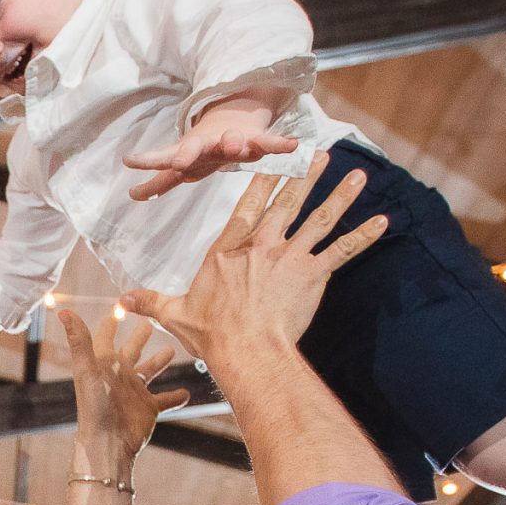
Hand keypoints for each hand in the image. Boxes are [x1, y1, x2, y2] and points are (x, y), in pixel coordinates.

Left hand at [57, 306, 186, 466]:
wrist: (108, 443)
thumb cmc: (95, 406)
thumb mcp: (88, 369)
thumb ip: (80, 340)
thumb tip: (64, 312)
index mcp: (104, 364)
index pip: (106, 337)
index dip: (111, 322)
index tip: (119, 307)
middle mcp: (119, 376)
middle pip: (131, 351)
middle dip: (140, 337)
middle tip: (151, 322)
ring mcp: (134, 392)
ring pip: (150, 372)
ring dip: (159, 361)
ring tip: (172, 350)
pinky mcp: (148, 408)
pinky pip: (165, 399)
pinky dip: (176, 396)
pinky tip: (187, 392)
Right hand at [119, 155, 384, 371]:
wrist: (247, 351)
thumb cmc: (212, 334)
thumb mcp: (175, 314)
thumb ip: (151, 301)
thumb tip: (122, 300)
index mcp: (229, 249)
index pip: (247, 205)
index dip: (262, 180)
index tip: (273, 158)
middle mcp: (262, 245)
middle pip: (287, 202)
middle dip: (305, 175)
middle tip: (320, 153)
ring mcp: (290, 258)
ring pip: (319, 219)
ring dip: (340, 196)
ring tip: (358, 175)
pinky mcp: (314, 275)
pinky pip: (342, 250)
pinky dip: (363, 235)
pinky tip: (383, 221)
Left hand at [122, 112, 297, 200]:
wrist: (234, 120)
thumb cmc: (204, 151)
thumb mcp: (182, 165)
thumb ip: (159, 182)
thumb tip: (132, 196)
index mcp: (188, 152)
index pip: (164, 157)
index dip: (147, 160)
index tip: (128, 160)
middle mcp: (208, 144)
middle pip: (196, 147)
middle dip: (188, 153)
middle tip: (180, 161)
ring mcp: (233, 140)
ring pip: (234, 141)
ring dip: (235, 144)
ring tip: (237, 146)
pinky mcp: (257, 139)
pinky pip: (269, 142)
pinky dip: (280, 144)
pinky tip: (293, 146)